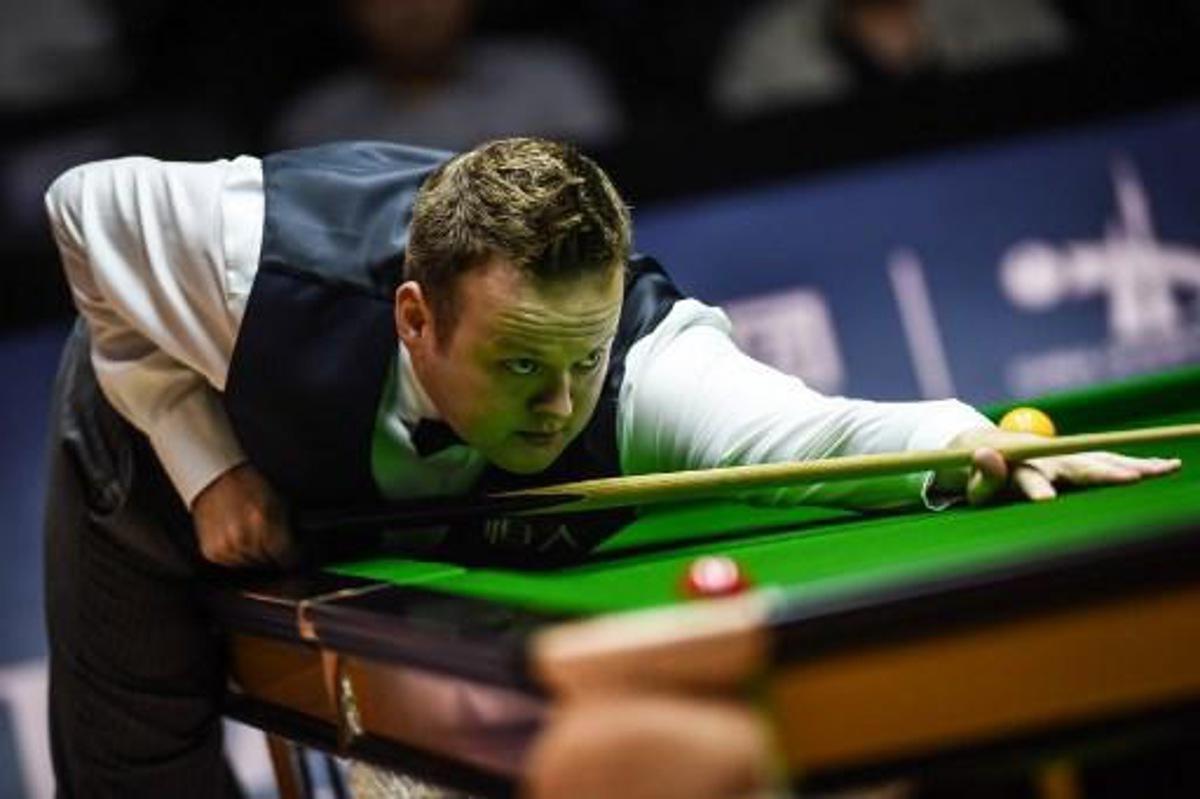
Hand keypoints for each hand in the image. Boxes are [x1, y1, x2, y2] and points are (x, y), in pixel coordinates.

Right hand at [191, 463, 296, 567]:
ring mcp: (227, 547)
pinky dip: (239, 556)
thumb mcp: (279, 501)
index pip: (289, 557)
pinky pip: (233, 564)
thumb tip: (299, 546)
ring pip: (252, 565)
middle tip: (274, 541)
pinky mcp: (212, 552)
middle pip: (270, 563)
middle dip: (275, 554)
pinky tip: (239, 539)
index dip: (296, 555)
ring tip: (254, 536)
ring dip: (256, 556)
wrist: (214, 479)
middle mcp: (245, 538)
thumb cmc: (248, 486)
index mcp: (264, 523)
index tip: (297, 553)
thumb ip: (290, 527)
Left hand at [933, 426, 1180, 505]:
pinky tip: (1164, 465)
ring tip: (1163, 468)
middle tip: (1133, 479)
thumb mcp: (973, 485)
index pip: (1028, 478)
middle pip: (1080, 466)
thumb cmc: (978, 474)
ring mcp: (1065, 456)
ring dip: (1133, 464)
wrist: (986, 446)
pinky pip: (1108, 460)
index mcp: (1019, 465)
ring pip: (1102, 460)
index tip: (1045, 501)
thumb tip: (985, 453)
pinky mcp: (1077, 458)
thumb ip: (982, 476)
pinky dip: (1134, 462)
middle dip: (1105, 473)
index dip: (1036, 488)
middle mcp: (1048, 458)